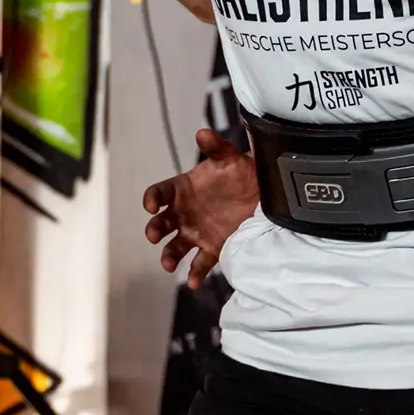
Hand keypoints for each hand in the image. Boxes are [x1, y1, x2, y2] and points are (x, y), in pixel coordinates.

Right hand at [143, 129, 259, 288]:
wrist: (262, 193)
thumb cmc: (241, 172)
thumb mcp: (229, 158)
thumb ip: (215, 147)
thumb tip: (203, 133)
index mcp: (182, 189)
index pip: (159, 193)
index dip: (152, 198)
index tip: (151, 204)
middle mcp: (184, 213)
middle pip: (161, 223)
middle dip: (154, 229)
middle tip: (154, 234)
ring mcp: (195, 232)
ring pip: (174, 247)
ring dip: (168, 256)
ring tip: (168, 264)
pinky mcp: (211, 248)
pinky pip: (199, 264)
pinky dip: (194, 274)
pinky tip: (194, 282)